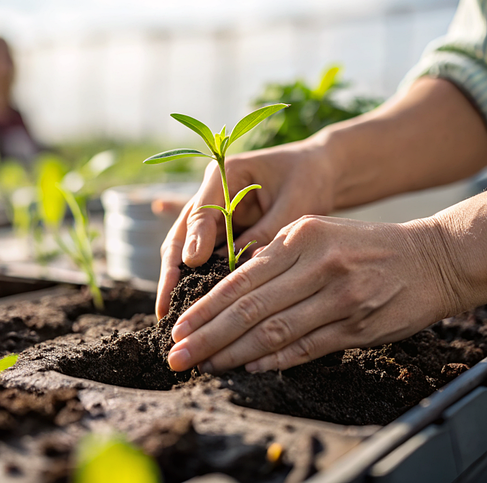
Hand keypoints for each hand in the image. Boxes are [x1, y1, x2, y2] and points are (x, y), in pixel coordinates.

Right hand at [156, 141, 333, 318]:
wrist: (320, 172)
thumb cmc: (310, 180)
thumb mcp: (294, 203)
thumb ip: (266, 233)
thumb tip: (239, 271)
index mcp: (225, 174)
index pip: (202, 210)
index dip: (195, 238)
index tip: (192, 264)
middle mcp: (212, 194)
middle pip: (183, 234)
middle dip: (172, 271)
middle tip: (165, 306)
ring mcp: (215, 215)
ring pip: (188, 250)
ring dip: (181, 282)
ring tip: (173, 314)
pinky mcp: (223, 232)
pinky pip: (208, 258)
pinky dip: (201, 282)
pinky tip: (196, 309)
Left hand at [166, 214, 462, 372]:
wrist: (429, 257)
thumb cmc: (364, 243)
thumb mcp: (317, 231)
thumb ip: (276, 257)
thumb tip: (232, 291)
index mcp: (300, 237)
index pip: (240, 279)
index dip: (205, 308)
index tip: (179, 327)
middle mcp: (316, 266)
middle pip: (249, 310)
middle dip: (207, 336)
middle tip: (177, 356)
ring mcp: (338, 298)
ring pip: (274, 332)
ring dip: (234, 353)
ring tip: (205, 365)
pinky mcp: (357, 326)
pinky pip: (306, 347)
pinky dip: (274, 360)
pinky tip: (249, 367)